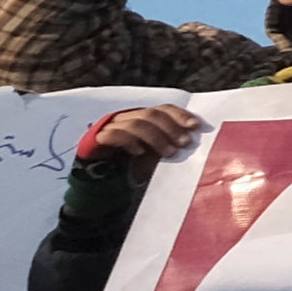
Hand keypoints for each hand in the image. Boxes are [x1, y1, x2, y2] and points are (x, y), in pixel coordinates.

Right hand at [81, 101, 202, 168]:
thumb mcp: (156, 156)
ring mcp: (110, 127)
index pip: (163, 109)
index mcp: (142, 119)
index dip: (179, 114)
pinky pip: (113, 135)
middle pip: (151, 114)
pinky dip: (129, 141)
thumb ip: (170, 147)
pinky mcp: (96, 139)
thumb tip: (194, 143)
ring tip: (169, 153)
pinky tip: (139, 152)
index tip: (195, 126)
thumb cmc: (134, 167)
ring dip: (155, 137)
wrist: (101, 181)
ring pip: (136, 124)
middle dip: (170, 127)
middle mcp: (127, 118)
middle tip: (185, 143)